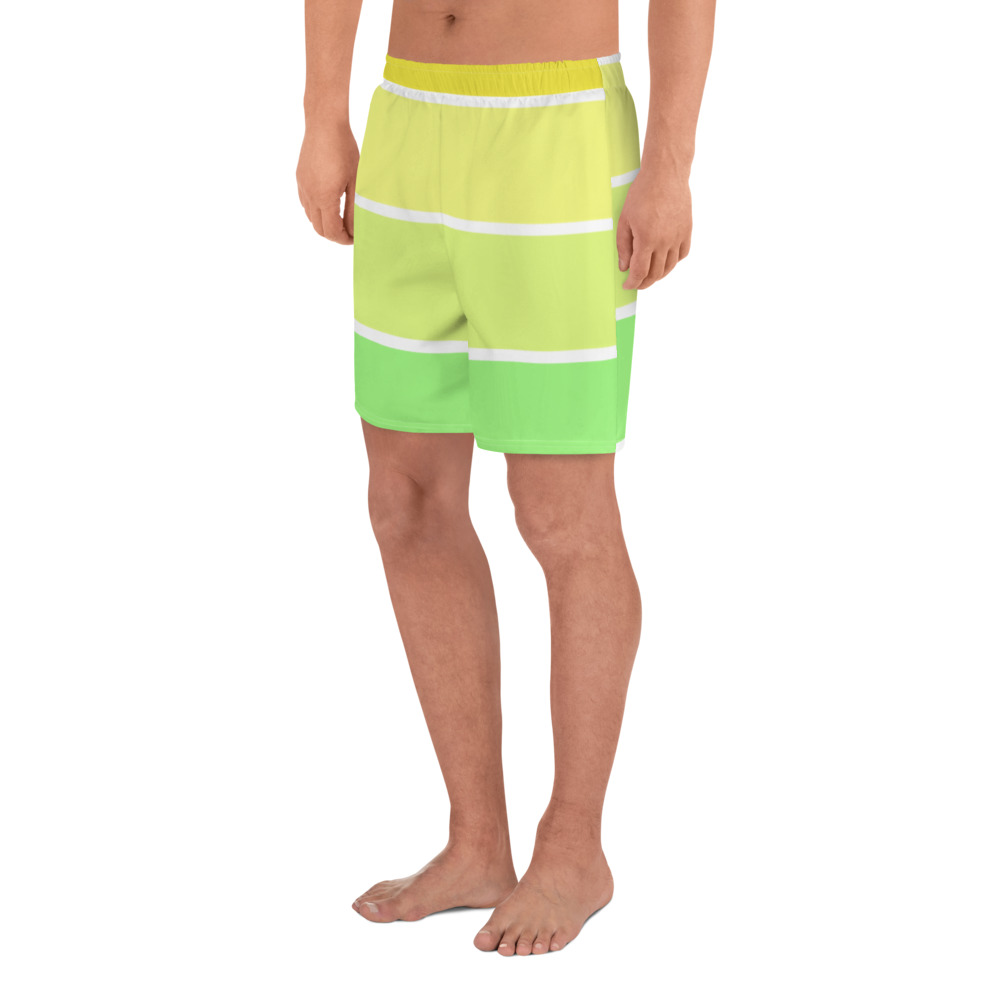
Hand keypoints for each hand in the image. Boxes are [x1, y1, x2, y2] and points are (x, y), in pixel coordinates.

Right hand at [296, 123, 358, 244]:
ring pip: (311, 218)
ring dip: (325, 224)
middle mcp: (310, 195)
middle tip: (350, 233)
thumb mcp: (356, 182)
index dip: (344, 240)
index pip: (332, 232)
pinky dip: (317, 212)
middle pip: (319, 229)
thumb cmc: (344, 150)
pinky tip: (329, 205)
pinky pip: (306, 205)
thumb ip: (354, 209)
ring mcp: (302, 187)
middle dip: (335, 235)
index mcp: (324, 198)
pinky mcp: (300, 179)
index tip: (356, 238)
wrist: (324, 124)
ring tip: (341, 220)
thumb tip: (354, 230)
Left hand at [617, 168, 691, 289]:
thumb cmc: (642, 193)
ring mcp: (678, 237)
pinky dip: (673, 262)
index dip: (633, 283)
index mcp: (647, 240)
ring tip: (650, 276)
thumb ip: (623, 246)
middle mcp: (665, 241)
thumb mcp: (625, 220)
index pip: (640, 271)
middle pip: (655, 273)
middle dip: (644, 282)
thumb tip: (624, 266)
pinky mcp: (687, 230)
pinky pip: (682, 254)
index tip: (627, 286)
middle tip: (636, 283)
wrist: (666, 174)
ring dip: (659, 275)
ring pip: (670, 267)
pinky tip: (665, 262)